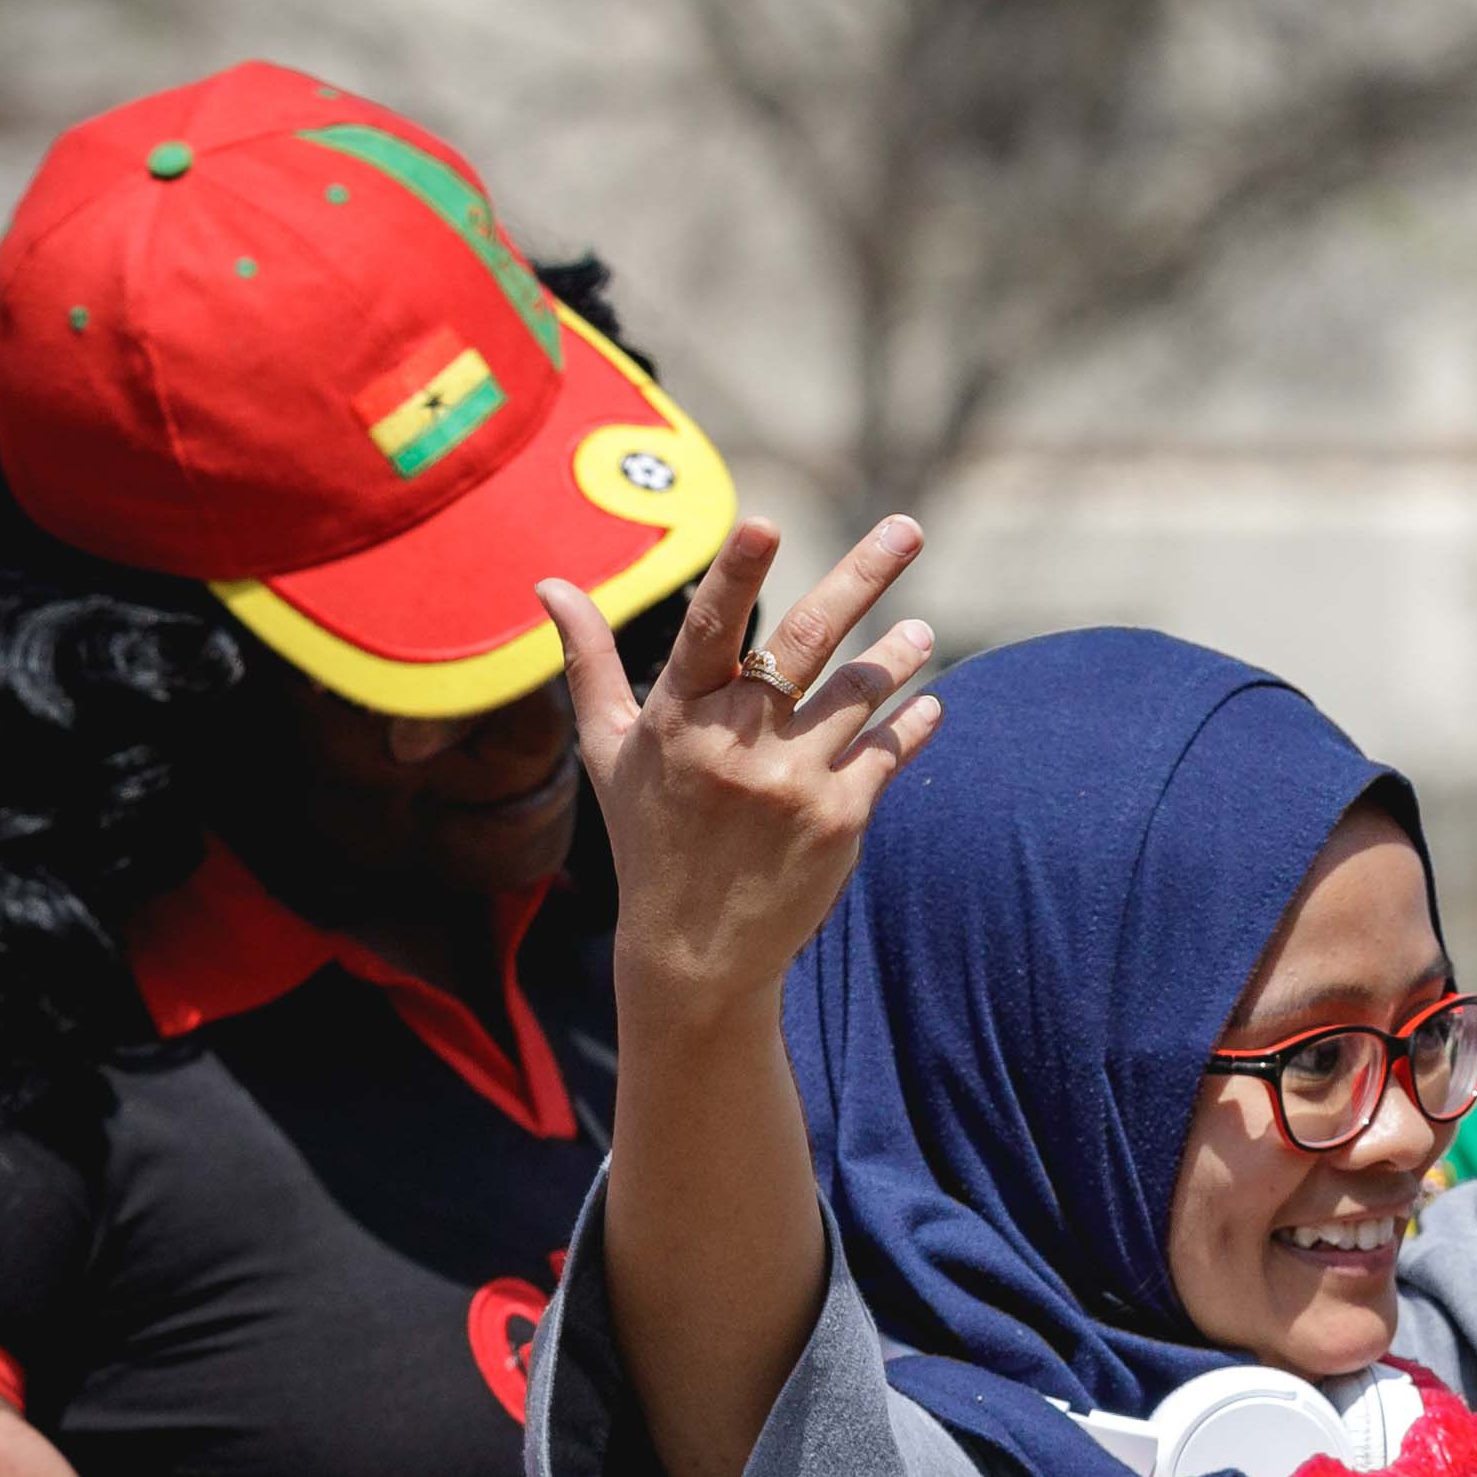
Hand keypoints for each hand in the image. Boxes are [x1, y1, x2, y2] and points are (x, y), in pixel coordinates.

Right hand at [552, 514, 943, 1025]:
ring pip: (859, 692)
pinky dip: (911, 723)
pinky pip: (886, 752)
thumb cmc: (649, 836)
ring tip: (919, 635)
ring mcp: (792, 782)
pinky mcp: (839, 820)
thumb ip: (588, 661)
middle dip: (861, 577)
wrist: (695, 951)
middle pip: (807, 643)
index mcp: (677, 717)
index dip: (736, 577)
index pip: (708, 631)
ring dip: (897, 655)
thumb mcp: (608, 750)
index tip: (765, 524)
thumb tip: (549, 585)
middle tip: (907, 528)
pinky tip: (927, 702)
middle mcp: (734, 744)